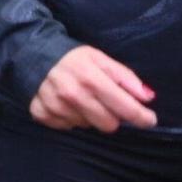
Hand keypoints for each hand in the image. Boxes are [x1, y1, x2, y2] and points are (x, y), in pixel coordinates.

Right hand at [30, 46, 157, 131]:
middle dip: (113, 116)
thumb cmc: (72, 57)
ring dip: (89, 116)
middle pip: (109, 125)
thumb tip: (148, 97)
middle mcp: (73, 95)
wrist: (32, 53)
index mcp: (91, 79)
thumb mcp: (100, 58)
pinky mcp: (43, 115)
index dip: (142, 117)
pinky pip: (67, 127)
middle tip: (106, 102)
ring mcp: (56, 107)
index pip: (125, 109)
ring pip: (88, 126)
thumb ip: (125, 77)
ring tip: (82, 99)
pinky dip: (70, 119)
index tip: (149, 119)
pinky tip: (66, 104)